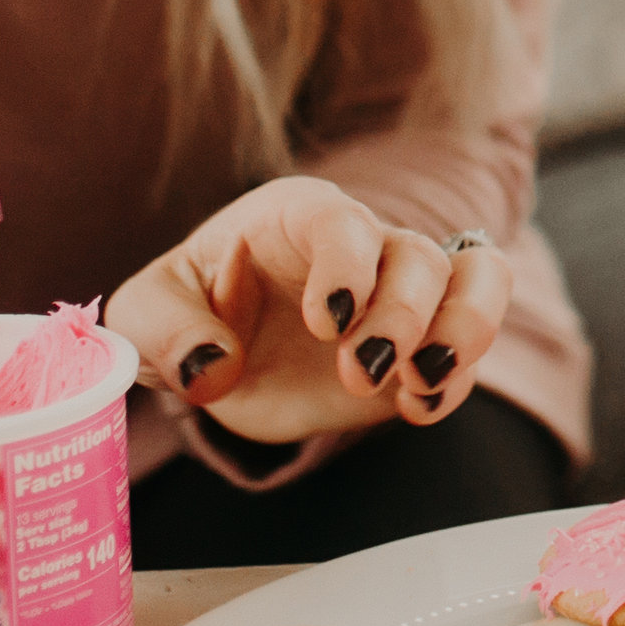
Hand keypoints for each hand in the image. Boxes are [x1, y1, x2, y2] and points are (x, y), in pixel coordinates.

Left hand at [109, 177, 509, 445]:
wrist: (224, 349)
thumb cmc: (190, 309)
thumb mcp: (148, 312)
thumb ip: (165, 330)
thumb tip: (210, 366)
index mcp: (299, 218)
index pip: (343, 221)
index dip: (347, 266)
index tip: (328, 322)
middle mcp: (365, 245)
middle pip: (420, 256)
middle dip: (401, 317)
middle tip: (358, 372)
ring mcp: (403, 295)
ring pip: (476, 278)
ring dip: (463, 331)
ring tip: (420, 383)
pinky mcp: (422, 347)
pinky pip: (473, 344)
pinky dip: (459, 379)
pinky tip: (415, 407)